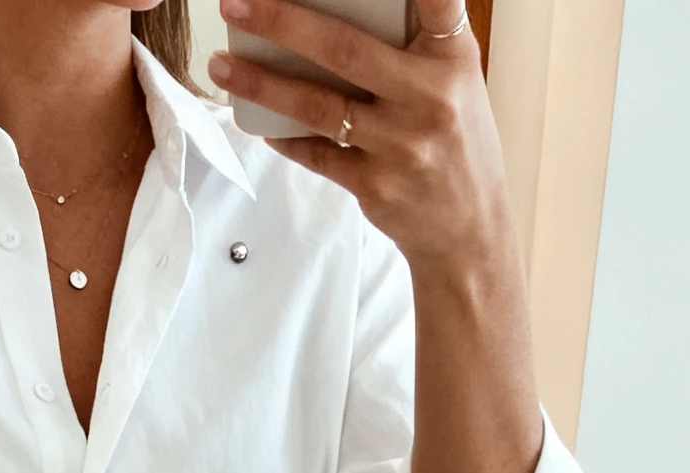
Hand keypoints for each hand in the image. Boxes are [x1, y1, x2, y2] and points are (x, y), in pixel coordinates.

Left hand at [210, 0, 512, 277]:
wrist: (468, 232)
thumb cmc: (454, 142)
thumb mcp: (455, 81)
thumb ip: (416, 42)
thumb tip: (338, 8)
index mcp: (453, 58)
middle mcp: (430, 97)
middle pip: (343, 48)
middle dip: (281, 21)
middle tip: (235, 4)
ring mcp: (401, 146)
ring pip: (317, 106)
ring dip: (261, 84)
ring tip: (221, 65)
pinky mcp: (376, 187)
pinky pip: (316, 154)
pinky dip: (285, 136)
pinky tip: (260, 123)